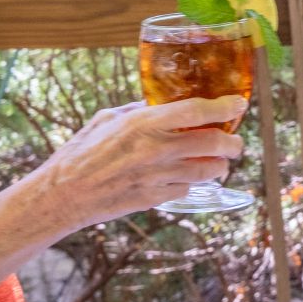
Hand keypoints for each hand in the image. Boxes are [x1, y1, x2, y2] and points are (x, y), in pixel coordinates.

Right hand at [40, 96, 247, 225]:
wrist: (64, 194)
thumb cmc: (80, 153)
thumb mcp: (107, 119)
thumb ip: (138, 112)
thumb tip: (160, 106)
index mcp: (143, 124)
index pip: (197, 111)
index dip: (224, 106)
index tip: (238, 103)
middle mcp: (156, 150)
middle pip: (213, 144)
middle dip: (233, 143)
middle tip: (235, 141)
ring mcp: (158, 177)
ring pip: (208, 170)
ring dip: (219, 165)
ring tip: (219, 161)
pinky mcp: (155, 198)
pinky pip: (187, 188)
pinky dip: (193, 182)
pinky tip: (187, 176)